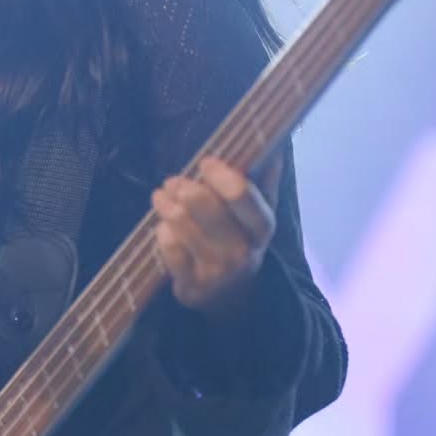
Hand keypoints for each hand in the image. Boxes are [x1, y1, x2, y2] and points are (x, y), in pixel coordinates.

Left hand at [152, 155, 276, 313]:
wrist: (234, 295)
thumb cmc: (242, 238)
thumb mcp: (259, 211)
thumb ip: (264, 176)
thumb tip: (274, 140)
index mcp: (262, 226)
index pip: (241, 193)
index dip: (219, 174)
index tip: (206, 163)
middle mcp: (242, 250)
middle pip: (205, 206)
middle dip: (185, 187)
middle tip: (173, 181)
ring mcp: (216, 271)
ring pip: (182, 225)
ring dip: (167, 205)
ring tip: (161, 196)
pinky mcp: (191, 286)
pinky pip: (168, 248)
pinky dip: (162, 232)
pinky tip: (164, 227)